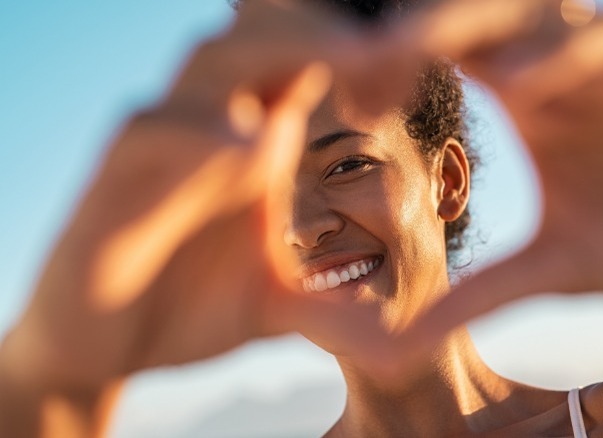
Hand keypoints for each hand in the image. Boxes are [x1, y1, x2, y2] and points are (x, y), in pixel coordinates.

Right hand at [0, 0, 382, 412]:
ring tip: (347, 64)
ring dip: (274, 55)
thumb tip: (402, 337)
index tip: (407, 76)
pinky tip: (252, 152)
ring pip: (209, 65)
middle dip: (322, 35)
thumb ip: (332, 307)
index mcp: (254, 145)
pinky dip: (201, 134)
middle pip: (261, 40)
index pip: (304, 65)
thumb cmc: (192, 309)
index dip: (358, 57)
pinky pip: (150, 135)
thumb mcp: (278, 307)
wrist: (106, 346)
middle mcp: (209, 130)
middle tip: (385, 54)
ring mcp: (159, 149)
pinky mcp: (108, 183)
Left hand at [385, 0, 602, 346]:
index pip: (451, 60)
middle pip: (478, 24)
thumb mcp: (556, 270)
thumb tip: (405, 342)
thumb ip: (483, 293)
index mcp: (533, 100)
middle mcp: (564, 67)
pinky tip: (516, 86)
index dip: (397, 71)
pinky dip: (560, 56)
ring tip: (412, 52)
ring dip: (473, 28)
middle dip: (421, 37)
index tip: (350, 101)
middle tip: (361, 66)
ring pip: (533, 14)